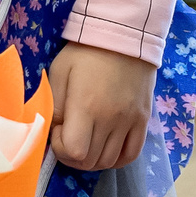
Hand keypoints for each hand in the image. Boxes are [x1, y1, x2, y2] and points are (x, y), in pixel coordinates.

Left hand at [47, 42, 155, 170]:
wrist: (124, 34)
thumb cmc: (85, 52)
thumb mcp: (60, 72)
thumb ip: (54, 105)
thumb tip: (53, 132)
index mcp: (87, 107)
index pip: (74, 151)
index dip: (60, 148)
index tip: (58, 130)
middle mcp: (110, 120)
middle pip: (90, 161)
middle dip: (72, 156)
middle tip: (68, 138)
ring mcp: (130, 122)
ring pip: (109, 162)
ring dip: (92, 159)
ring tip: (86, 141)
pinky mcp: (143, 120)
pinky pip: (132, 154)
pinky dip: (116, 160)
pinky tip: (106, 149)